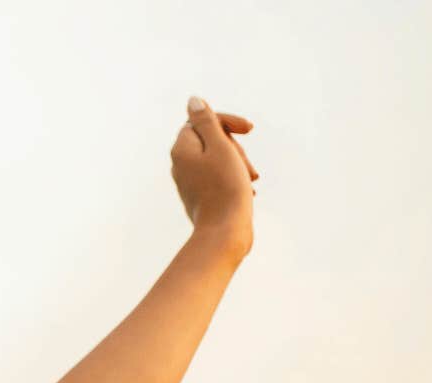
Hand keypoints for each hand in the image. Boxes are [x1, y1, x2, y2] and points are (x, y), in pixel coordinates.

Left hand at [170, 97, 257, 255]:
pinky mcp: (201, 195)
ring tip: (251, 180)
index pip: (202, 120)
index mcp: (181, 149)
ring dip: (239, 164)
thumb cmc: (225, 188)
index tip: (249, 129)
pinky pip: (220, 177)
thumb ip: (206, 122)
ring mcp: (189, 181)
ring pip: (219, 159)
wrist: (225, 232)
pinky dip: (235, 179)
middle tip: (247, 165)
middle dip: (235, 147)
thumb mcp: (219, 147)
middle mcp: (180, 164)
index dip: (227, 122)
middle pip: (212, 140)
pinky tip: (248, 191)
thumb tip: (193, 101)